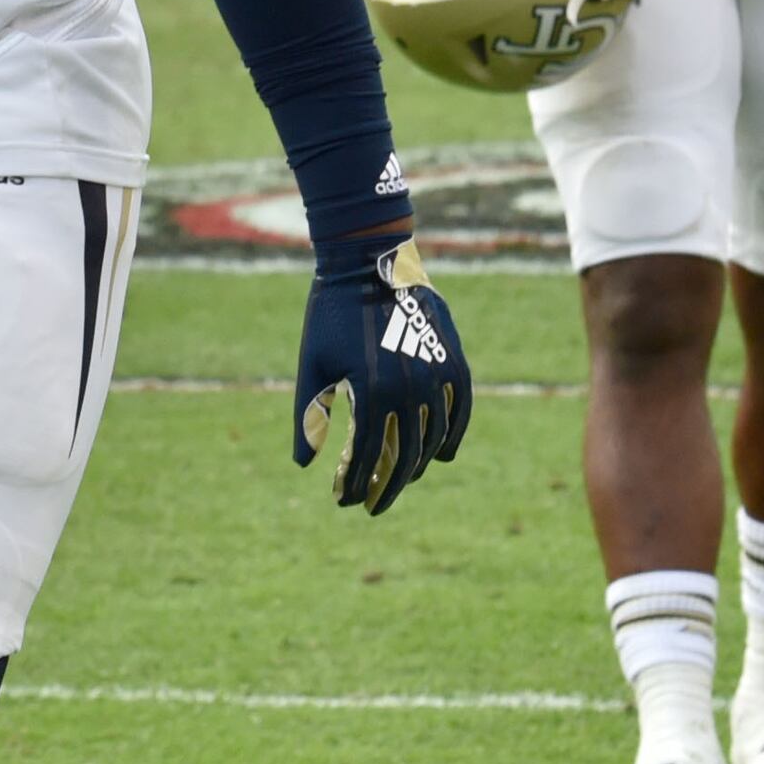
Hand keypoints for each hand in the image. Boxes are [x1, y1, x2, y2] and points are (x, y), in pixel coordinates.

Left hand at [293, 237, 470, 515]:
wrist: (366, 261)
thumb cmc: (331, 314)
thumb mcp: (313, 365)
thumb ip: (310, 416)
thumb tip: (303, 464)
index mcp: (371, 392)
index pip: (367, 455)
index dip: (355, 483)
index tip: (343, 501)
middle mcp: (410, 388)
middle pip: (404, 456)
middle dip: (385, 485)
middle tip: (371, 502)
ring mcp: (437, 374)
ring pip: (434, 438)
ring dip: (417, 465)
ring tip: (399, 479)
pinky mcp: (453, 360)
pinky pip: (460, 409)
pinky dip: (452, 435)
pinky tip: (439, 455)